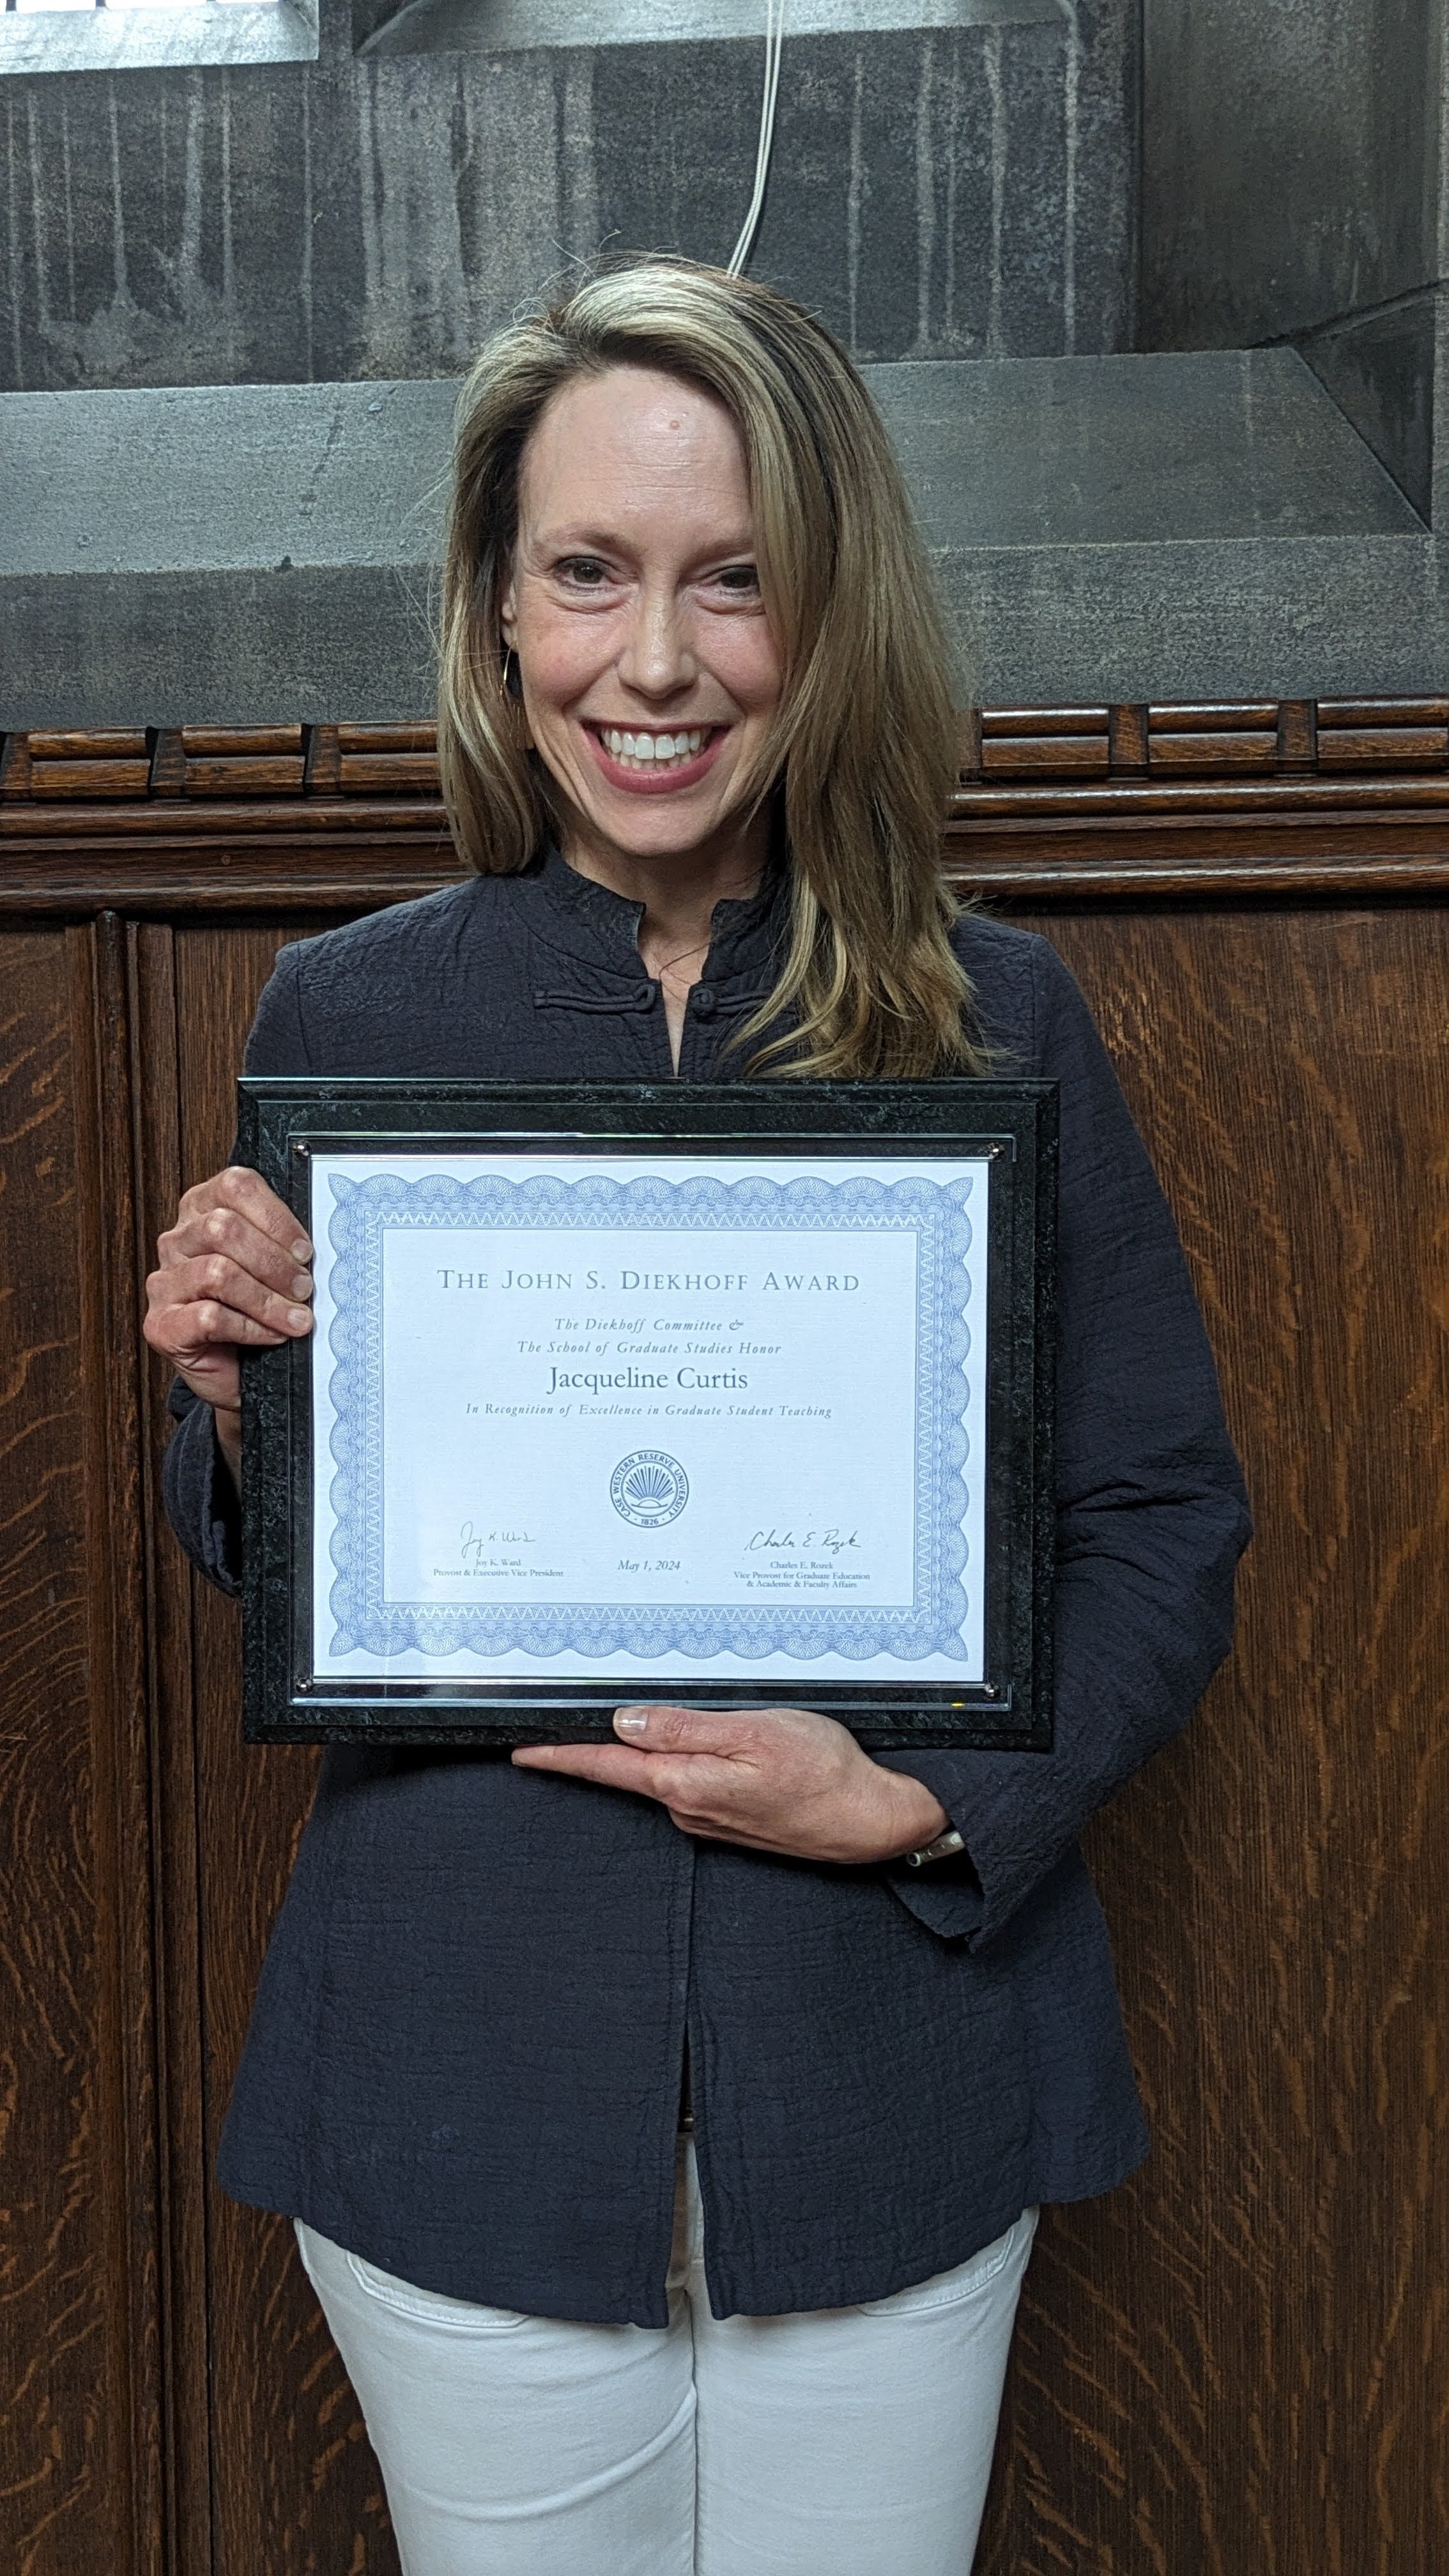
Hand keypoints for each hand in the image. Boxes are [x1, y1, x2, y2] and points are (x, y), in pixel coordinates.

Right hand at [143, 1166, 313, 1480]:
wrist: (239, 1370)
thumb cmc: (258, 1309)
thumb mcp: (274, 1266)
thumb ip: (285, 1243)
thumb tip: (328, 1235)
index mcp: (202, 1209)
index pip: (234, 1186)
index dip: (275, 1217)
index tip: (305, 1250)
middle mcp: (176, 1241)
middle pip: (222, 1228)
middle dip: (274, 1262)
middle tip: (305, 1288)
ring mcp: (164, 1283)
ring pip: (217, 1273)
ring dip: (267, 1300)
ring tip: (296, 1318)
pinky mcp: (162, 1325)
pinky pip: (209, 1317)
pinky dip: (250, 1328)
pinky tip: (271, 1336)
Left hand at [512, 1704, 949, 1865]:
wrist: (869, 1821)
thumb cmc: (823, 1772)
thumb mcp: (753, 1730)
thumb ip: (685, 1727)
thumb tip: (625, 1723)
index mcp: (684, 1782)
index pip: (607, 1767)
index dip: (561, 1756)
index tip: (523, 1752)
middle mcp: (687, 1806)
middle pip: (629, 1768)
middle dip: (600, 1744)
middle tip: (566, 1716)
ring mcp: (707, 1816)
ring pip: (662, 1773)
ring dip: (649, 1748)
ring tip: (643, 1716)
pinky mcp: (728, 1817)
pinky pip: (688, 1782)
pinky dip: (682, 1761)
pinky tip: (701, 1742)